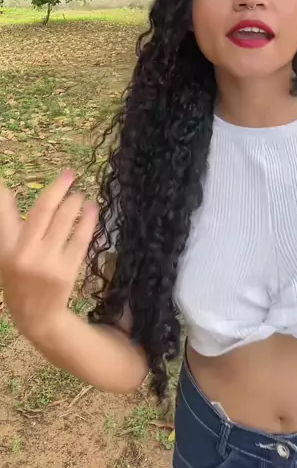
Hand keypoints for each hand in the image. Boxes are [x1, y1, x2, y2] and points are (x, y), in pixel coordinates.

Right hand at [0, 171, 97, 340]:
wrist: (37, 318)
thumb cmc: (19, 282)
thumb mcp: (6, 257)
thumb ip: (9, 226)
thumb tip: (6, 191)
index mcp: (8, 250)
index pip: (5, 215)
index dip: (5, 195)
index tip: (8, 179)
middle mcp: (27, 253)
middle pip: (43, 210)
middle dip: (58, 188)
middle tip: (70, 174)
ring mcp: (49, 262)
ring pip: (64, 220)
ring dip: (74, 201)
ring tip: (79, 194)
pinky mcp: (68, 269)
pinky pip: (80, 237)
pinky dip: (88, 219)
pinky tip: (92, 208)